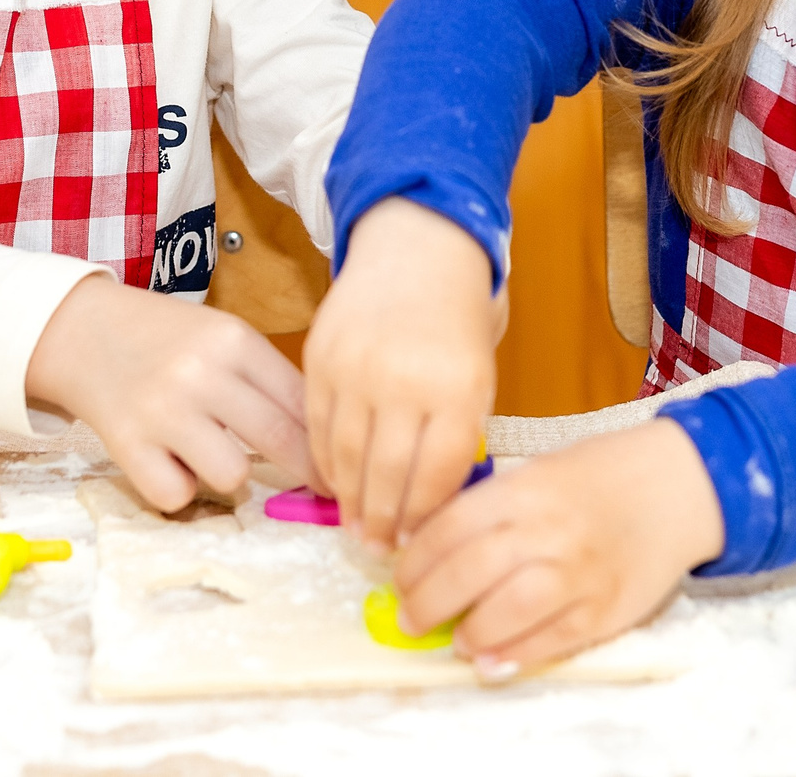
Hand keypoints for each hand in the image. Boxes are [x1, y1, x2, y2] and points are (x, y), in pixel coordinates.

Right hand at [25, 276, 308, 511]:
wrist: (86, 332)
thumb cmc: (170, 340)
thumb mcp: (223, 337)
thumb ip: (269, 378)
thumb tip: (326, 438)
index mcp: (233, 341)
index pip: (301, 401)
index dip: (327, 441)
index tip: (342, 466)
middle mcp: (200, 374)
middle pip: (279, 440)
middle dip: (308, 472)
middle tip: (319, 488)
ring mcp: (162, 412)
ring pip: (232, 475)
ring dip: (231, 475)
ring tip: (214, 454)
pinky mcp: (127, 446)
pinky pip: (177, 496)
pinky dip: (180, 490)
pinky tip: (173, 463)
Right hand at [304, 199, 501, 548]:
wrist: (416, 247)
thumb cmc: (457, 320)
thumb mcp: (478, 375)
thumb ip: (459, 433)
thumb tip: (435, 503)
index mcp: (459, 389)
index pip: (437, 474)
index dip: (424, 516)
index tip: (416, 541)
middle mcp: (406, 381)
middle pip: (388, 474)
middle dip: (382, 520)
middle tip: (378, 548)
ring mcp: (357, 369)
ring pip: (346, 455)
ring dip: (349, 499)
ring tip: (354, 525)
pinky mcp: (320, 359)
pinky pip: (316, 425)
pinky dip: (323, 460)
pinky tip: (334, 480)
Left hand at [392, 420, 724, 675]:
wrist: (678, 486)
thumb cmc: (598, 478)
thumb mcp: (537, 473)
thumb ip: (489, 508)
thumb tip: (429, 551)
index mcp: (524, 488)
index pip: (449, 528)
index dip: (414, 561)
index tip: (400, 579)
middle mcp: (548, 528)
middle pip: (469, 571)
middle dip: (427, 602)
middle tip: (412, 618)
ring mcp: (579, 571)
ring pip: (508, 610)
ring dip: (471, 632)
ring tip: (457, 640)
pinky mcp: (606, 608)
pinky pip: (552, 639)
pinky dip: (515, 654)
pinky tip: (492, 660)